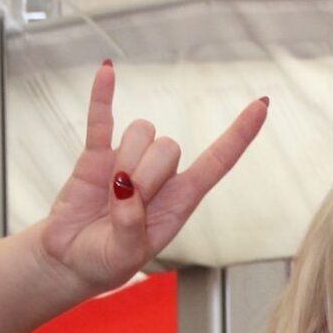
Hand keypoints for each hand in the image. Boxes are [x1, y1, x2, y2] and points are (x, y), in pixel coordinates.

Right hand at [37, 63, 268, 293]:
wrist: (70, 259)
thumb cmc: (106, 262)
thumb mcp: (124, 256)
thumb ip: (129, 226)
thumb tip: (124, 186)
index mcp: (180, 201)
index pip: (217, 161)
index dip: (239, 134)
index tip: (262, 104)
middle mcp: (161, 176)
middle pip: (169, 147)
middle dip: (146, 176)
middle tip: (124, 206)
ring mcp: (128, 160)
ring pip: (141, 132)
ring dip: (124, 159)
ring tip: (108, 193)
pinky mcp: (96, 155)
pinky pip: (101, 118)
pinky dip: (102, 96)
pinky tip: (107, 71)